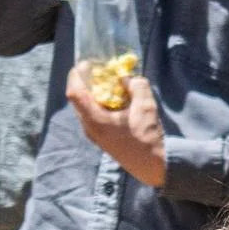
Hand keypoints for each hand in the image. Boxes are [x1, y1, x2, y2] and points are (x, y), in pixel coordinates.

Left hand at [66, 67, 165, 186]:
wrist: (153, 166)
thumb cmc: (147, 137)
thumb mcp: (146, 106)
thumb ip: (136, 85)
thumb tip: (127, 78)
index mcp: (95, 120)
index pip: (75, 93)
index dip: (78, 74)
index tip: (87, 63)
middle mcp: (89, 128)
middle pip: (78, 99)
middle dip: (86, 82)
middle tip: (98, 70)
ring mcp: (94, 135)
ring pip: (85, 108)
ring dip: (93, 93)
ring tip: (107, 83)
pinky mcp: (101, 139)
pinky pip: (93, 116)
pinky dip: (99, 104)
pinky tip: (114, 100)